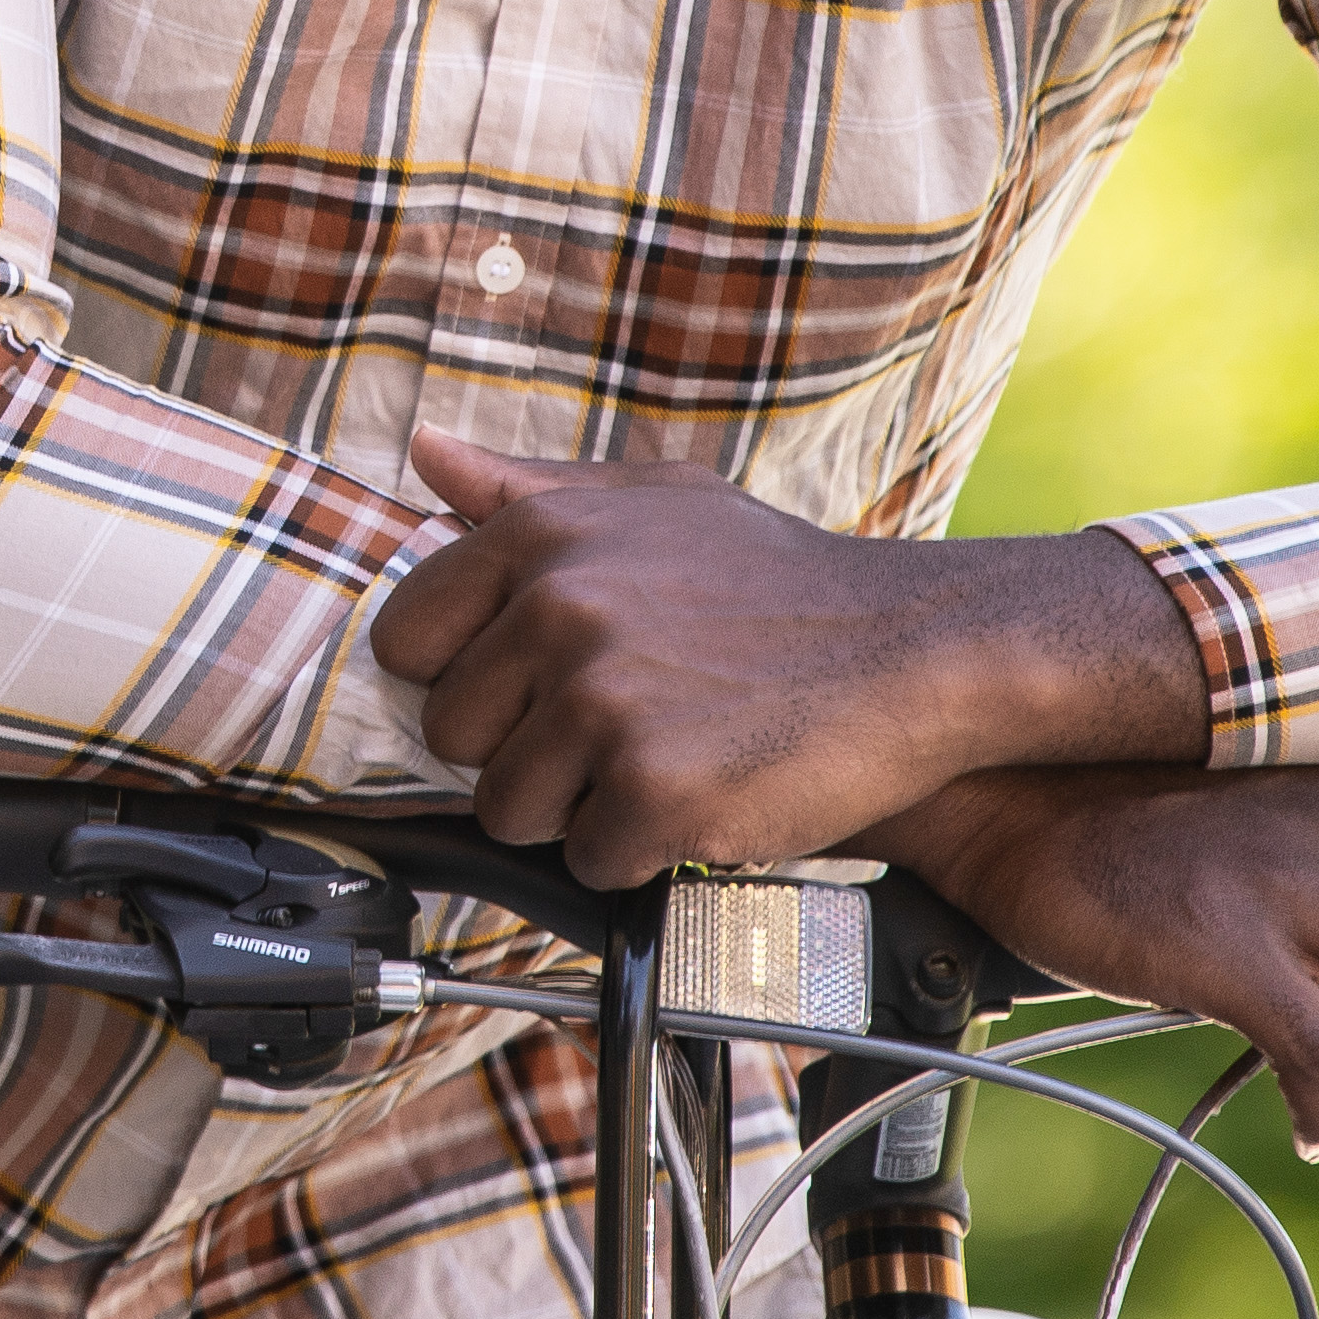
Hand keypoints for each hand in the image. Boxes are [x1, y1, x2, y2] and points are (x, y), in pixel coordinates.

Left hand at [366, 429, 1210, 887]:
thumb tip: (424, 456)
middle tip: (614, 730)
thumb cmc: (776, 583)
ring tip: (659, 761)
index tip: (525, 687)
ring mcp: (604, 704)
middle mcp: (560, 612)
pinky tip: (697, 800)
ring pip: (510, 810)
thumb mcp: (655, 502)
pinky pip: (587, 862)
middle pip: (452, 738)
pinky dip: (638, 852)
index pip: (406, 640)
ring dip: (577, 807)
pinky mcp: (654, 791)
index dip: (463, 677)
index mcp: (542, 537)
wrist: (912, 651)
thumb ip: (526, 486)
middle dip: (521, 750)